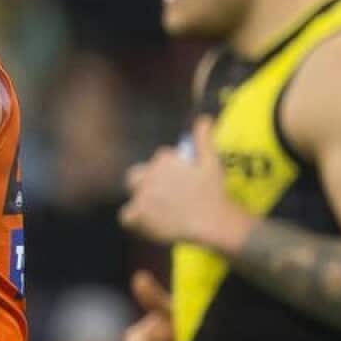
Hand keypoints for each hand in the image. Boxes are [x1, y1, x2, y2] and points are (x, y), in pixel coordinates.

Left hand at [120, 116, 252, 249]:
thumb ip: (203, 139)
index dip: (169, 172)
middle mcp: (149, 175)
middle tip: (166, 196)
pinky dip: (135, 220)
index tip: (182, 182)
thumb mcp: (211, 161)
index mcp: (163, 160)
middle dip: (147, 182)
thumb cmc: (213, 191)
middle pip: (136, 175)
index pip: (158, 161)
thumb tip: (203, 118)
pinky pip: (126, 216)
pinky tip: (149, 222)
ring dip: (142, 200)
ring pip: (133, 195)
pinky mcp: (139, 214)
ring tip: (160, 210)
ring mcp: (142, 195)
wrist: (212, 220)